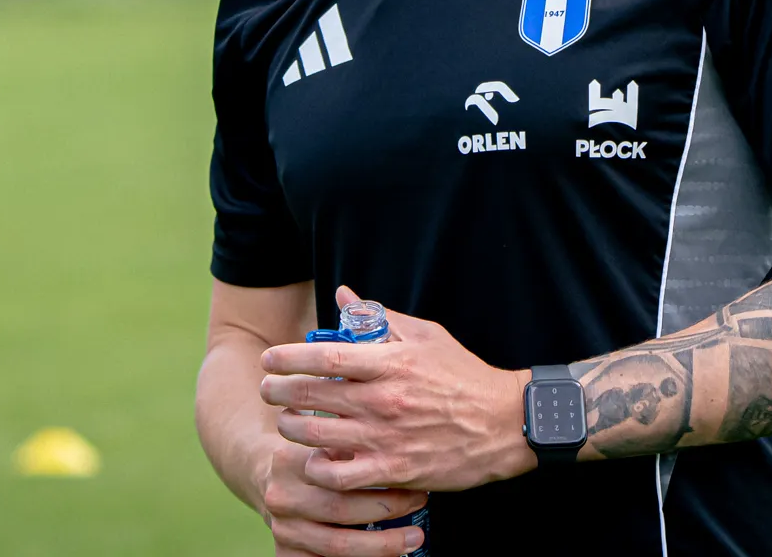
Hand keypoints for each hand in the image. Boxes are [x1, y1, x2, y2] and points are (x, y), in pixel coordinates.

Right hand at [258, 437, 428, 556]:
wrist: (265, 477)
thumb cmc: (308, 457)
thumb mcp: (321, 441)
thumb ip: (349, 445)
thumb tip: (400, 451)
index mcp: (287, 462)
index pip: (339, 475)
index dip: (381, 482)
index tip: (414, 480)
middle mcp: (281, 497)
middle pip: (341, 510)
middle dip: (388, 510)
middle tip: (420, 503)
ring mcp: (282, 529)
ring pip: (337, 546)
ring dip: (381, 545)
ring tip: (413, 538)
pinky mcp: (285, 553)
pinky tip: (384, 556)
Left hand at [260, 286, 535, 493]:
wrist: (505, 424)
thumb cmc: (464, 375)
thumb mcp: (426, 335)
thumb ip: (379, 317)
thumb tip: (342, 296)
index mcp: (390, 362)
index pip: (324, 355)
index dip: (288, 357)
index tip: (269, 358)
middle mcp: (383, 400)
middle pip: (310, 396)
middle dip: (277, 392)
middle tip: (267, 389)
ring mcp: (386, 438)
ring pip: (316, 436)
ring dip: (292, 428)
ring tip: (287, 421)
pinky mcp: (393, 471)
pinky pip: (339, 476)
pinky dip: (319, 468)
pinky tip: (315, 460)